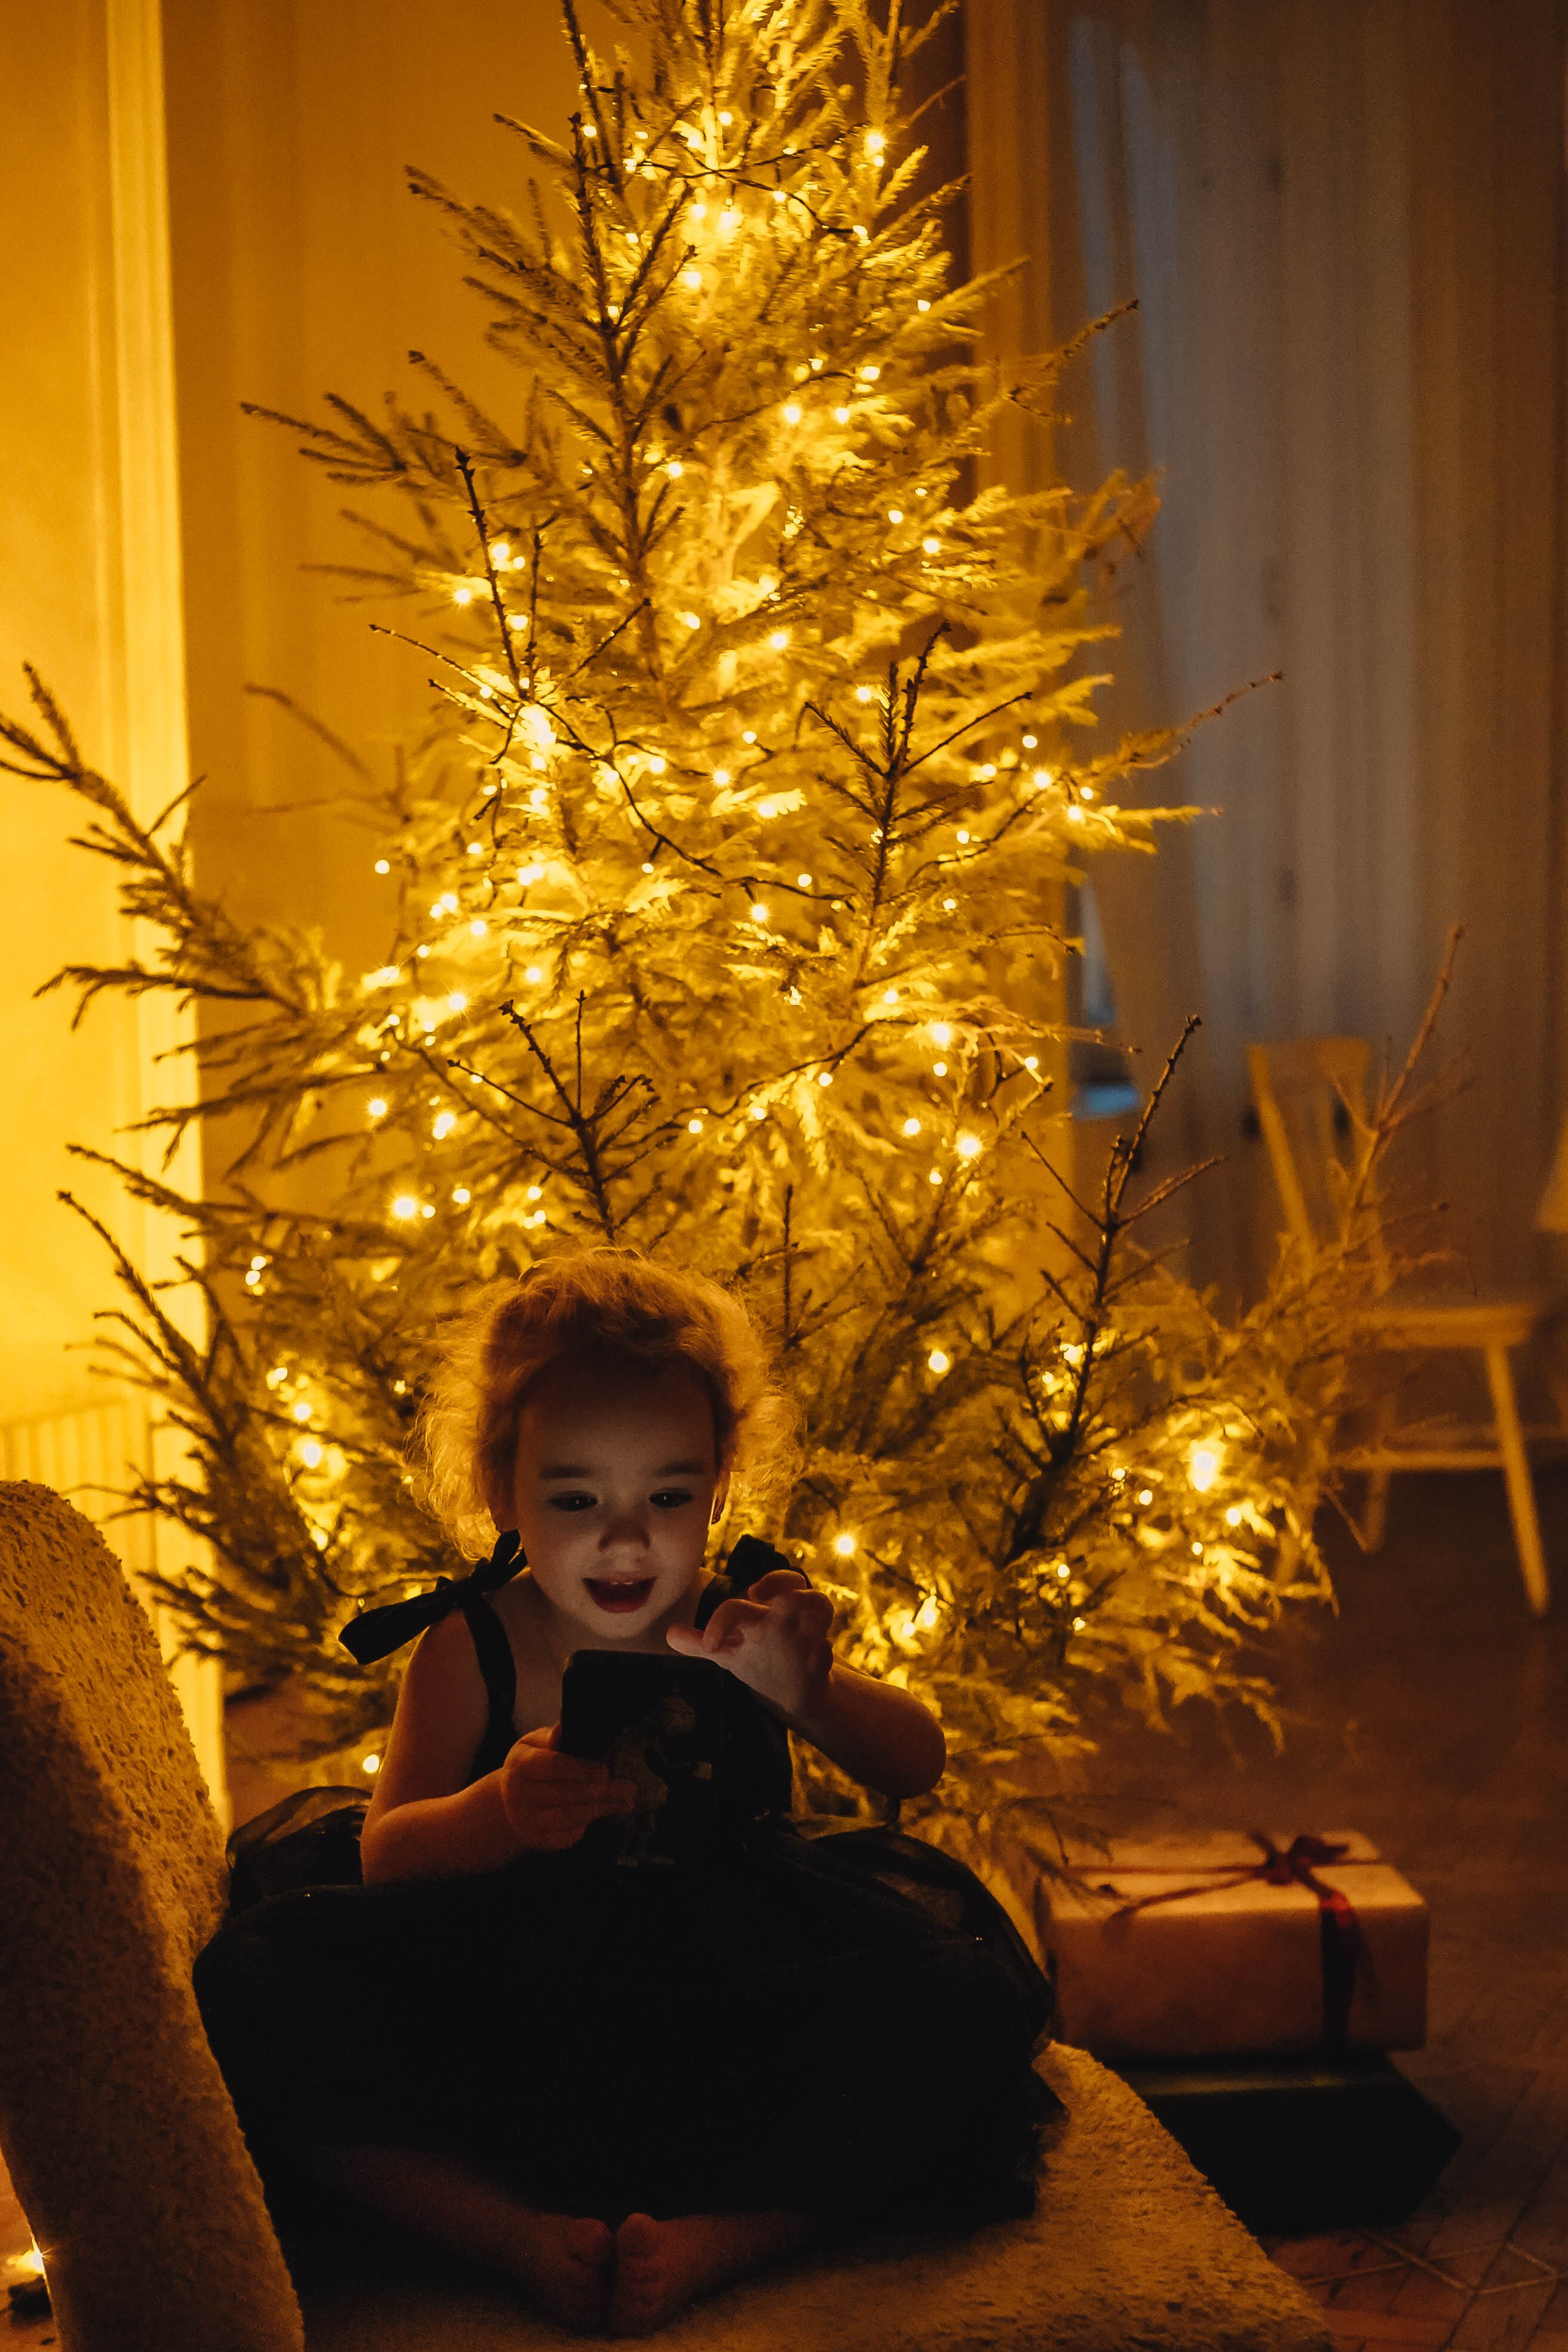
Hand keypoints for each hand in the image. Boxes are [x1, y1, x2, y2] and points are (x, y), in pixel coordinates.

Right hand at [496, 1722, 637, 1852]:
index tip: (605, 1770)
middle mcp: (520, 1796)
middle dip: (602, 1791)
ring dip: (602, 1808)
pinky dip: (588, 1826)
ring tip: (626, 1801)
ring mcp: (528, 1822)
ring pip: (571, 1816)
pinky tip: (605, 1814)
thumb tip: (565, 1724)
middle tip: (629, 1788)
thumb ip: (551, 1736)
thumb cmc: (529, 1768)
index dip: (580, 1769)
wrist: (508, 1804)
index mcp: (520, 1766)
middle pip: (566, 1794)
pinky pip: (568, 1836)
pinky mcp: (538, 1841)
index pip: (552, 1767)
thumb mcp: (532, 1746)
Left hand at [665, 1569, 835, 1718]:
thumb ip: (700, 1643)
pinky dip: (823, 1654)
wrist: (790, 1692)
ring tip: (791, 1611)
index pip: (742, 1603)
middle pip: (791, 1581)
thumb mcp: (727, 1653)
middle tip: (756, 1593)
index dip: (723, 1619)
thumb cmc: (758, 1661)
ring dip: (812, 1604)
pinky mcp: (822, 1663)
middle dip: (777, 1581)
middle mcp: (784, 1618)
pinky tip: (816, 1657)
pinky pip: (828, 1653)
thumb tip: (669, 1634)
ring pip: (820, 1606)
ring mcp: (806, 1636)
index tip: (709, 1645)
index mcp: (759, 1615)